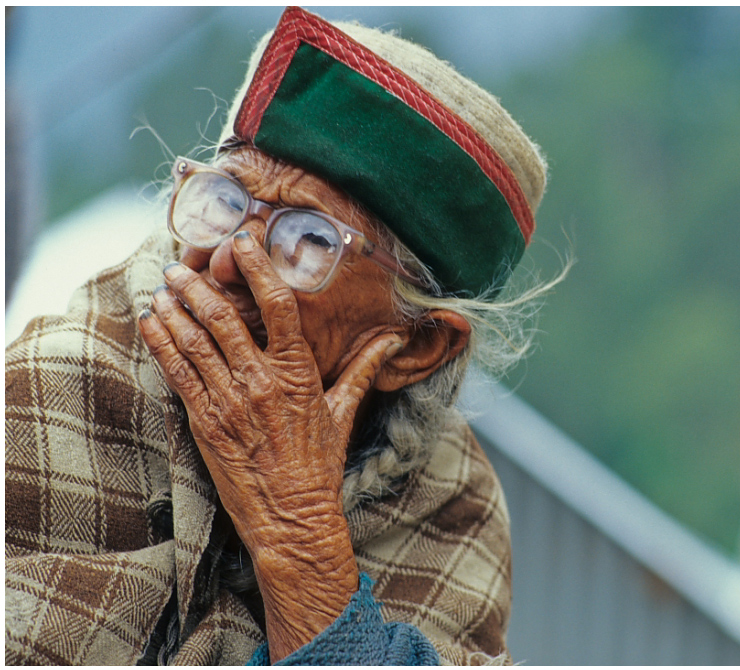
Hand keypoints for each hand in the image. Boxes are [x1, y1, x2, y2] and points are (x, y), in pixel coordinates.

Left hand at [138, 231, 402, 659]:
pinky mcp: (204, 422)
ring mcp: (228, 401)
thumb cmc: (320, 463)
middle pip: (223, 318)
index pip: (278, 306)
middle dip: (199, 285)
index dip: (258, 269)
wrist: (292, 516)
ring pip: (194, 341)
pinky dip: (161, 343)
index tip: (243, 242)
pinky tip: (151, 322)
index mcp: (298, 372)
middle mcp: (260, 381)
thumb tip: (397, 339)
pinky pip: (177, 373)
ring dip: (174, 308)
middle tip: (184, 264)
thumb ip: (366, 367)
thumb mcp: (345, 410)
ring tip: (163, 286)